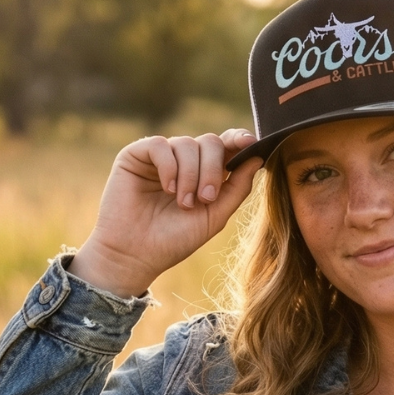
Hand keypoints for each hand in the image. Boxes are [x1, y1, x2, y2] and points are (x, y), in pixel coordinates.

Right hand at [67, 129, 261, 297]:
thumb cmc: (175, 239)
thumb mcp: (215, 216)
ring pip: (187, 143)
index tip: (251, 143)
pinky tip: (167, 188)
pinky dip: (169, 167)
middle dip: (213, 169)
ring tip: (183, 203)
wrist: (136, 255)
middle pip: (210, 142)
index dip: (239, 139)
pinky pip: (160, 145)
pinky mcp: (136, 155)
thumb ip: (237, 187)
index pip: (226, 145)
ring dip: (190, 175)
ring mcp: (160, 157)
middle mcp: (184, 161)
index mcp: (205, 173)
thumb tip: (257, 156)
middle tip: (205, 199)